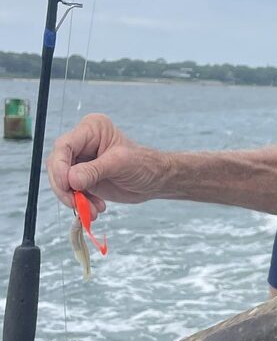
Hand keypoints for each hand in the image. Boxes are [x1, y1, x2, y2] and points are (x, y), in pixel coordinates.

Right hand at [47, 113, 166, 218]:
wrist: (155, 181)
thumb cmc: (144, 165)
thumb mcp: (120, 164)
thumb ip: (94, 171)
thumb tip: (70, 180)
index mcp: (91, 129)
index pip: (64, 146)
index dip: (60, 167)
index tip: (67, 186)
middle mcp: (82, 142)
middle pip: (58, 164)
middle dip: (65, 188)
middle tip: (76, 205)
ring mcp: (80, 160)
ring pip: (62, 180)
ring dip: (74, 199)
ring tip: (92, 211)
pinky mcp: (81, 177)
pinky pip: (70, 191)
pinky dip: (80, 203)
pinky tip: (96, 208)